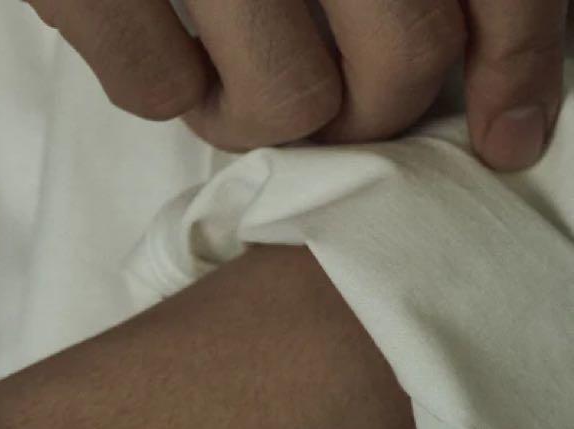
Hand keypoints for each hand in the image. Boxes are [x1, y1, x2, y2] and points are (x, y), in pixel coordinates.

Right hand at [25, 0, 568, 169]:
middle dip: (369, 113)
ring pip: (286, 101)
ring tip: (226, 73)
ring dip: (257, 115)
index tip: (504, 133)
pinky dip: (165, 89)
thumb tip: (482, 76)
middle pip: (399, 63)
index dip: (516, 63)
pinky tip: (166, 47)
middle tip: (328, 102)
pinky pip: (159, 92)